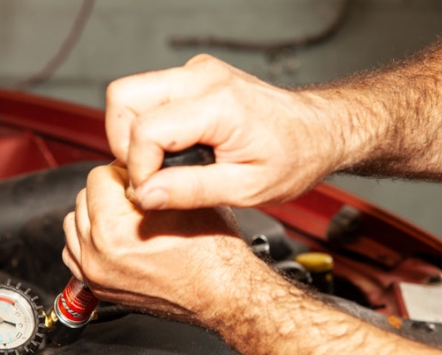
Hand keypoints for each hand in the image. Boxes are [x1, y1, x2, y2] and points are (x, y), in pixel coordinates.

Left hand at [62, 165, 269, 326]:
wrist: (221, 293)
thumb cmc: (211, 253)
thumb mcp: (182, 198)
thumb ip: (147, 177)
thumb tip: (130, 163)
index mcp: (113, 230)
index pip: (98, 176)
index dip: (125, 172)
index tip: (142, 180)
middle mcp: (98, 255)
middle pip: (84, 198)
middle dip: (109, 193)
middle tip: (139, 198)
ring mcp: (95, 273)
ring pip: (76, 223)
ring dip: (97, 215)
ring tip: (127, 218)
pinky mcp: (98, 286)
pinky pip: (75, 251)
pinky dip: (90, 240)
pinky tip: (116, 238)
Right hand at [105, 54, 343, 209]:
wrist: (319, 131)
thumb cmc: (294, 157)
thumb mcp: (246, 188)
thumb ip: (191, 191)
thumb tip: (145, 194)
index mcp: (219, 104)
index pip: (145, 130)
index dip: (139, 168)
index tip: (153, 192)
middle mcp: (202, 78)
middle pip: (122, 97)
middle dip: (123, 143)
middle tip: (148, 174)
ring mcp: (196, 72)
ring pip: (129, 94)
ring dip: (132, 134)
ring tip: (160, 165)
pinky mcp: (193, 77)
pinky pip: (148, 96)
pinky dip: (147, 125)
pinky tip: (172, 150)